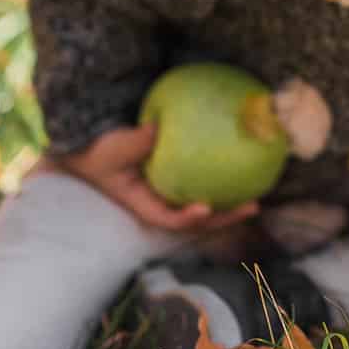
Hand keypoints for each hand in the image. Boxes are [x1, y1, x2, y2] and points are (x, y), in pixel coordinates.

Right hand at [48, 123, 258, 234]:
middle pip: (195, 221)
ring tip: (256, 198)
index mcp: (142, 203)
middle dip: (224, 218)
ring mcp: (168, 195)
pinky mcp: (176, 182)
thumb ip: (136, 141)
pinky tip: (241, 172)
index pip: (168, 219)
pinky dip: (220, 185)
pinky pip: (200, 187)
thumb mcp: (114, 149)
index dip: (187, 218)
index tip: (205, 208)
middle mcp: (159, 204)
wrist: (91, 150)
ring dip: (228, 206)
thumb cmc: (98, 152)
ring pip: (202, 209)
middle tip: (253, 206)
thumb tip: (159, 127)